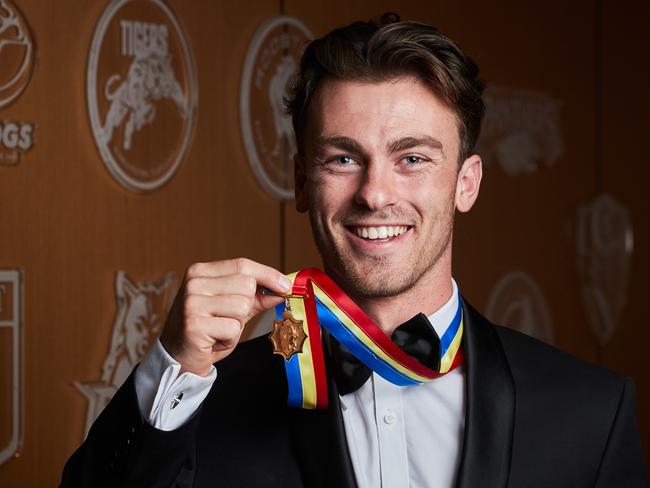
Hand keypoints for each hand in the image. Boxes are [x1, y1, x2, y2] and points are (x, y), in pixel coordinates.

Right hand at [160, 258, 290, 375]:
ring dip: (237, 325)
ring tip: (219, 330)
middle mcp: (194, 283)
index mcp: (201, 271)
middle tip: (227, 319)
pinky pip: (233, 328)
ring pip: (242, 306)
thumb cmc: (207, 330)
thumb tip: (283, 288)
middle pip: (246, 285)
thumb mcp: (232, 308)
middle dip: (246, 307)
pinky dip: (229, 339)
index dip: (268, 275)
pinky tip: (213, 340)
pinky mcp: (194, 324)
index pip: (243, 265)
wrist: (178, 358)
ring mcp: (192, 302)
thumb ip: (256, 297)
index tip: (286, 285)